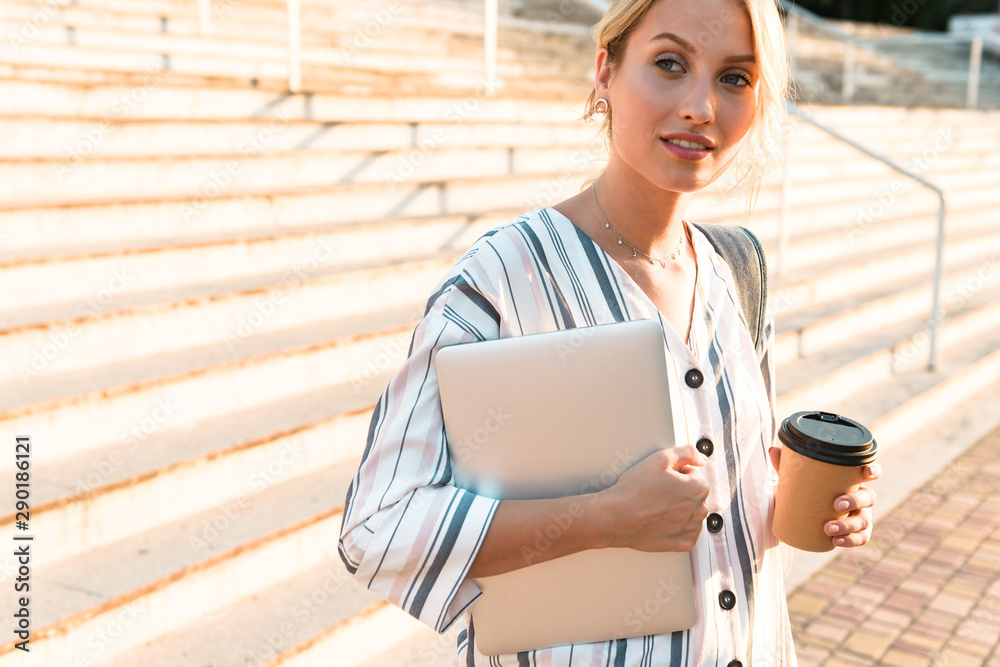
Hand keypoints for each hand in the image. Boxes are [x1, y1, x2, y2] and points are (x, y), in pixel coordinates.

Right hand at [595, 445, 709, 551]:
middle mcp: (700, 510)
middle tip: (657, 492)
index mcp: (699, 488)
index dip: (676, 473)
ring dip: (678, 509)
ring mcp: (692, 529)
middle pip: (693, 494)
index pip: (693, 474)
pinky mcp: (684, 544)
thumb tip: (702, 458)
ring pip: (689, 513)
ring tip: (656, 507)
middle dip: (679, 491)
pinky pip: (686, 532)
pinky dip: (676, 527)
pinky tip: (660, 521)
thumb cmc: (636, 489)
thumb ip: (687, 453)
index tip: (661, 479)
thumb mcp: (661, 458)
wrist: (617, 517)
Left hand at [769, 447, 880, 548]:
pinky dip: (850, 541)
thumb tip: (773, 450)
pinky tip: (837, 541)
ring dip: (848, 525)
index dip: (874, 470)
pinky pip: (860, 538)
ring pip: (864, 521)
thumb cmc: (807, 492)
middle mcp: (861, 497)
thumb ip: (787, 465)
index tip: (867, 472)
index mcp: (852, 480)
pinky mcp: (857, 533)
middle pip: (869, 498)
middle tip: (836, 504)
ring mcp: (861, 516)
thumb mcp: (797, 479)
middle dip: (855, 501)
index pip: (871, 472)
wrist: (801, 515)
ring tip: (828, 528)